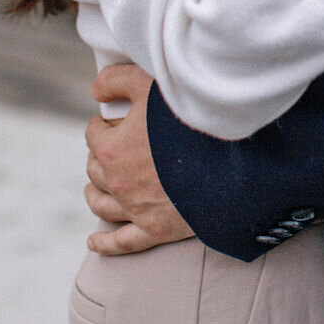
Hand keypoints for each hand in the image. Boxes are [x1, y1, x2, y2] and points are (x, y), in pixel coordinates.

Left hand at [84, 64, 193, 255]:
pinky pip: (122, 242)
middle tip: (112, 147)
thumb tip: (95, 92)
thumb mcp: (149, 84)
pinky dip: (105, 243)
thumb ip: (116, 80)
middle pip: (95, 169)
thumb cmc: (190, 117)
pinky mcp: (154, 229)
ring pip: (102, 204)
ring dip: (95, 193)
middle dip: (99, 156)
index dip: (101, 124)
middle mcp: (117, 182)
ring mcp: (135, 209)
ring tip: (95, 187)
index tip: (111, 120)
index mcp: (112, 149)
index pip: (93, 135)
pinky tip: (95, 242)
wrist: (229, 159)